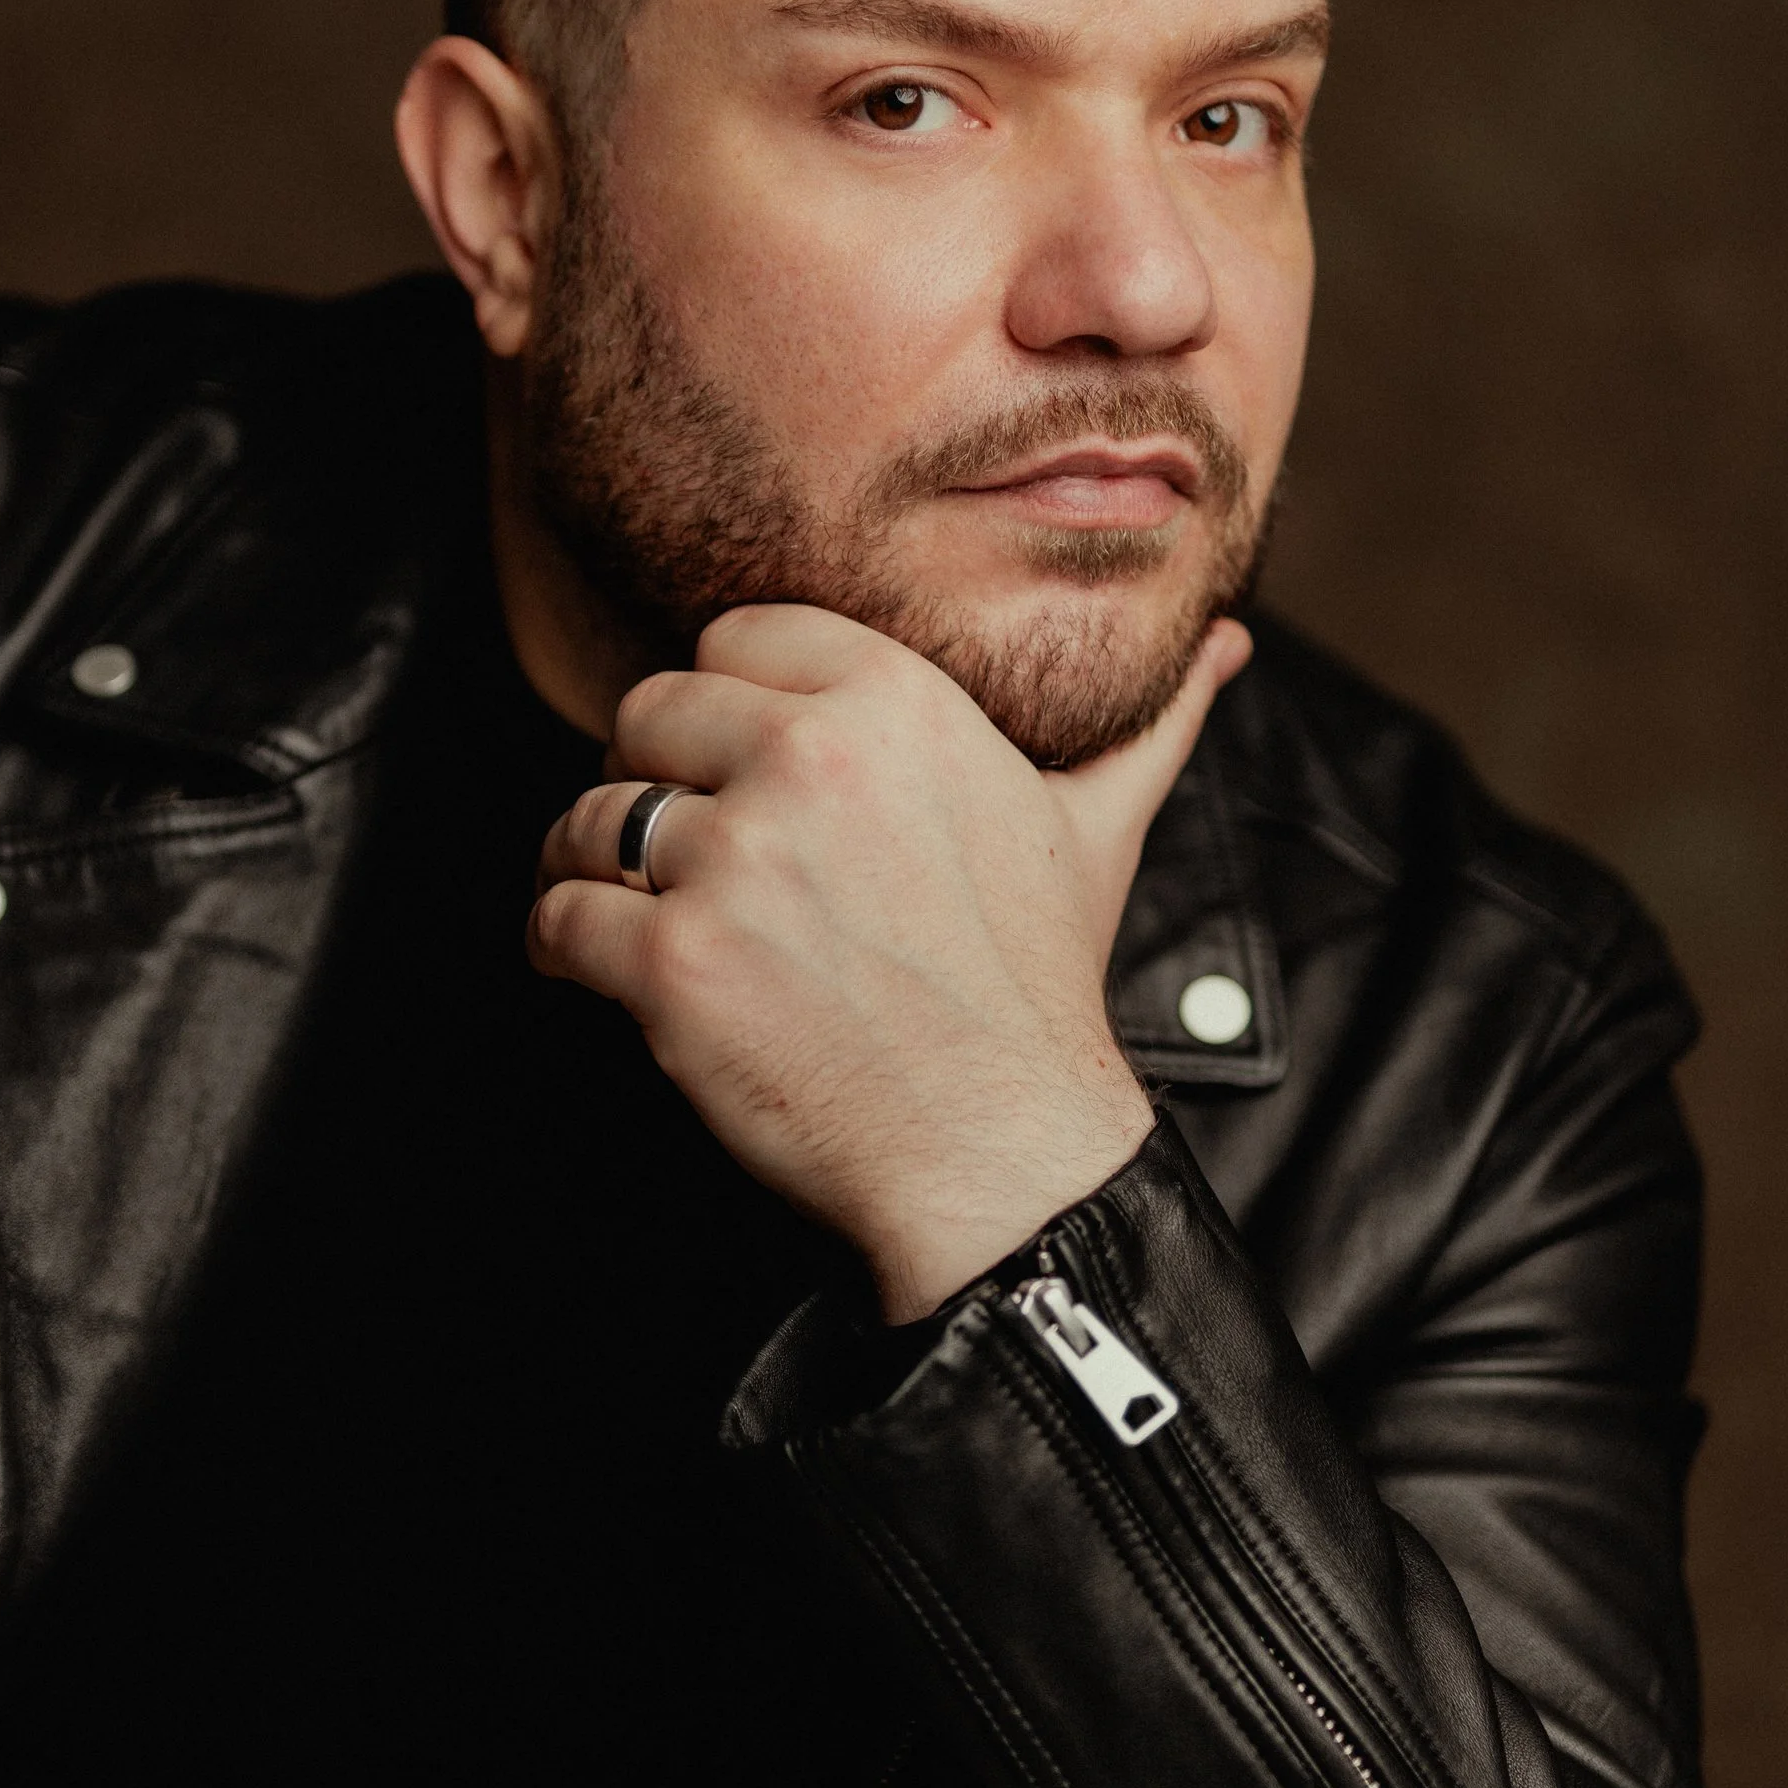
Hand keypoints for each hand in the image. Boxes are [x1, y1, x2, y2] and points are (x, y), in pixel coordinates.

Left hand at [530, 606, 1252, 1321]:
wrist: (1001, 1151)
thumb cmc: (1035, 989)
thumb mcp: (1095, 831)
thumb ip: (1145, 724)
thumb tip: (1230, 642)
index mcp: (897, 699)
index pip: (737, 636)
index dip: (726, 701)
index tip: (738, 761)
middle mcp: (809, 758)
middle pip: (647, 711)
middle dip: (650, 773)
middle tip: (681, 843)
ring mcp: (734, 860)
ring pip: (589, 813)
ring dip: (590, 859)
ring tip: (624, 903)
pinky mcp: (672, 962)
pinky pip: (556, 916)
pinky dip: (558, 944)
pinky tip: (595, 965)